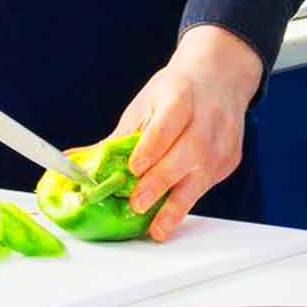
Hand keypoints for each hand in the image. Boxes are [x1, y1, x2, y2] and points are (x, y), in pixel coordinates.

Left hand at [116, 26, 263, 240]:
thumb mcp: (146, 103)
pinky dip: (188, 200)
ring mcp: (224, 139)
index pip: (169, 122)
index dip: (152, 147)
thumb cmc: (176, 91)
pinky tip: (170, 213)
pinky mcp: (230, 158)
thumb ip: (119, 137)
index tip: (133, 169)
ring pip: (204, 175)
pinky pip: (208, 183)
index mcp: (181, 95)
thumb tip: (77, 163)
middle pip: (190, 151)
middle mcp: (208, 117)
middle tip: (138, 203)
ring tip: (157, 228)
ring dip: (178, 205)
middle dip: (162, 180)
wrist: (220, 78)